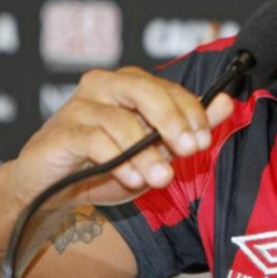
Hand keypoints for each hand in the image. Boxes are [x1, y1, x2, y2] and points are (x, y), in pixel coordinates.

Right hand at [6, 66, 233, 208]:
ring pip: (122, 120)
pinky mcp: (61, 132)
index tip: (204, 140)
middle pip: (145, 91)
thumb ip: (190, 127)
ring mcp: (78, 107)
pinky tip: (130, 178)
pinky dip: (118, 161)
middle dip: (173, 120)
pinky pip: (95, 141)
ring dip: (146, 153)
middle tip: (189, 149)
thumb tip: (227, 102)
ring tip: (161, 178)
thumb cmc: (105, 166)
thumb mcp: (156, 151)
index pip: (168, 88)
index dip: (191, 111)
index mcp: (129, 85)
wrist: (49, 192)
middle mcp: (103, 86)